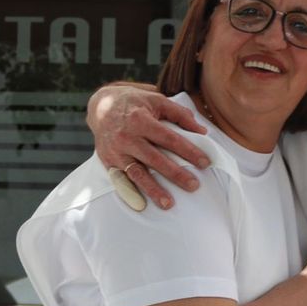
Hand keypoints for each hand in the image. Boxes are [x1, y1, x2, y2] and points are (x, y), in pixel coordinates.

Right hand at [88, 82, 209, 209]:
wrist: (101, 106)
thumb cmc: (135, 103)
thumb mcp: (157, 100)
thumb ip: (180, 114)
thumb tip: (202, 132)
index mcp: (140, 120)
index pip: (169, 139)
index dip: (188, 151)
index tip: (205, 163)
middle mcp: (127, 137)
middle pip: (155, 159)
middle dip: (175, 174)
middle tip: (194, 186)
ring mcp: (116, 151)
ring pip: (137, 174)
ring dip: (153, 190)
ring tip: (169, 204)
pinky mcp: (108, 161)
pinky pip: (120, 181)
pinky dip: (131, 194)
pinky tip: (142, 205)